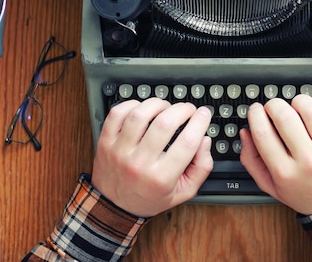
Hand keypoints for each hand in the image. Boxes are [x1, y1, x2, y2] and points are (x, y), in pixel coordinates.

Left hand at [91, 98, 212, 217]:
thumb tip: (204, 140)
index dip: (200, 122)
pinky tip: (143, 109)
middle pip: (165, 124)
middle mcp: (140, 163)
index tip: (203, 114)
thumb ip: (201, 167)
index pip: (187, 142)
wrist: (113, 207)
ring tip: (165, 107)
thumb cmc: (149, 197)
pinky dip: (132, 105)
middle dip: (182, 110)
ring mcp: (120, 151)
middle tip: (187, 109)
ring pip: (141, 115)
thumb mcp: (183, 192)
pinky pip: (118, 114)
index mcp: (162, 178)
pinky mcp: (106, 142)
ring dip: (158, 104)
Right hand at [240, 95, 311, 214]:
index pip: (263, 133)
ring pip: (311, 110)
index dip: (255, 114)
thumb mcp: (271, 186)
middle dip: (274, 105)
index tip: (256, 110)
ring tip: (296, 107)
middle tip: (274, 108)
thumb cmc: (304, 194)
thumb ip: (252, 160)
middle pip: (285, 117)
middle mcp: (307, 161)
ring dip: (298, 101)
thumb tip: (245, 132)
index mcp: (285, 172)